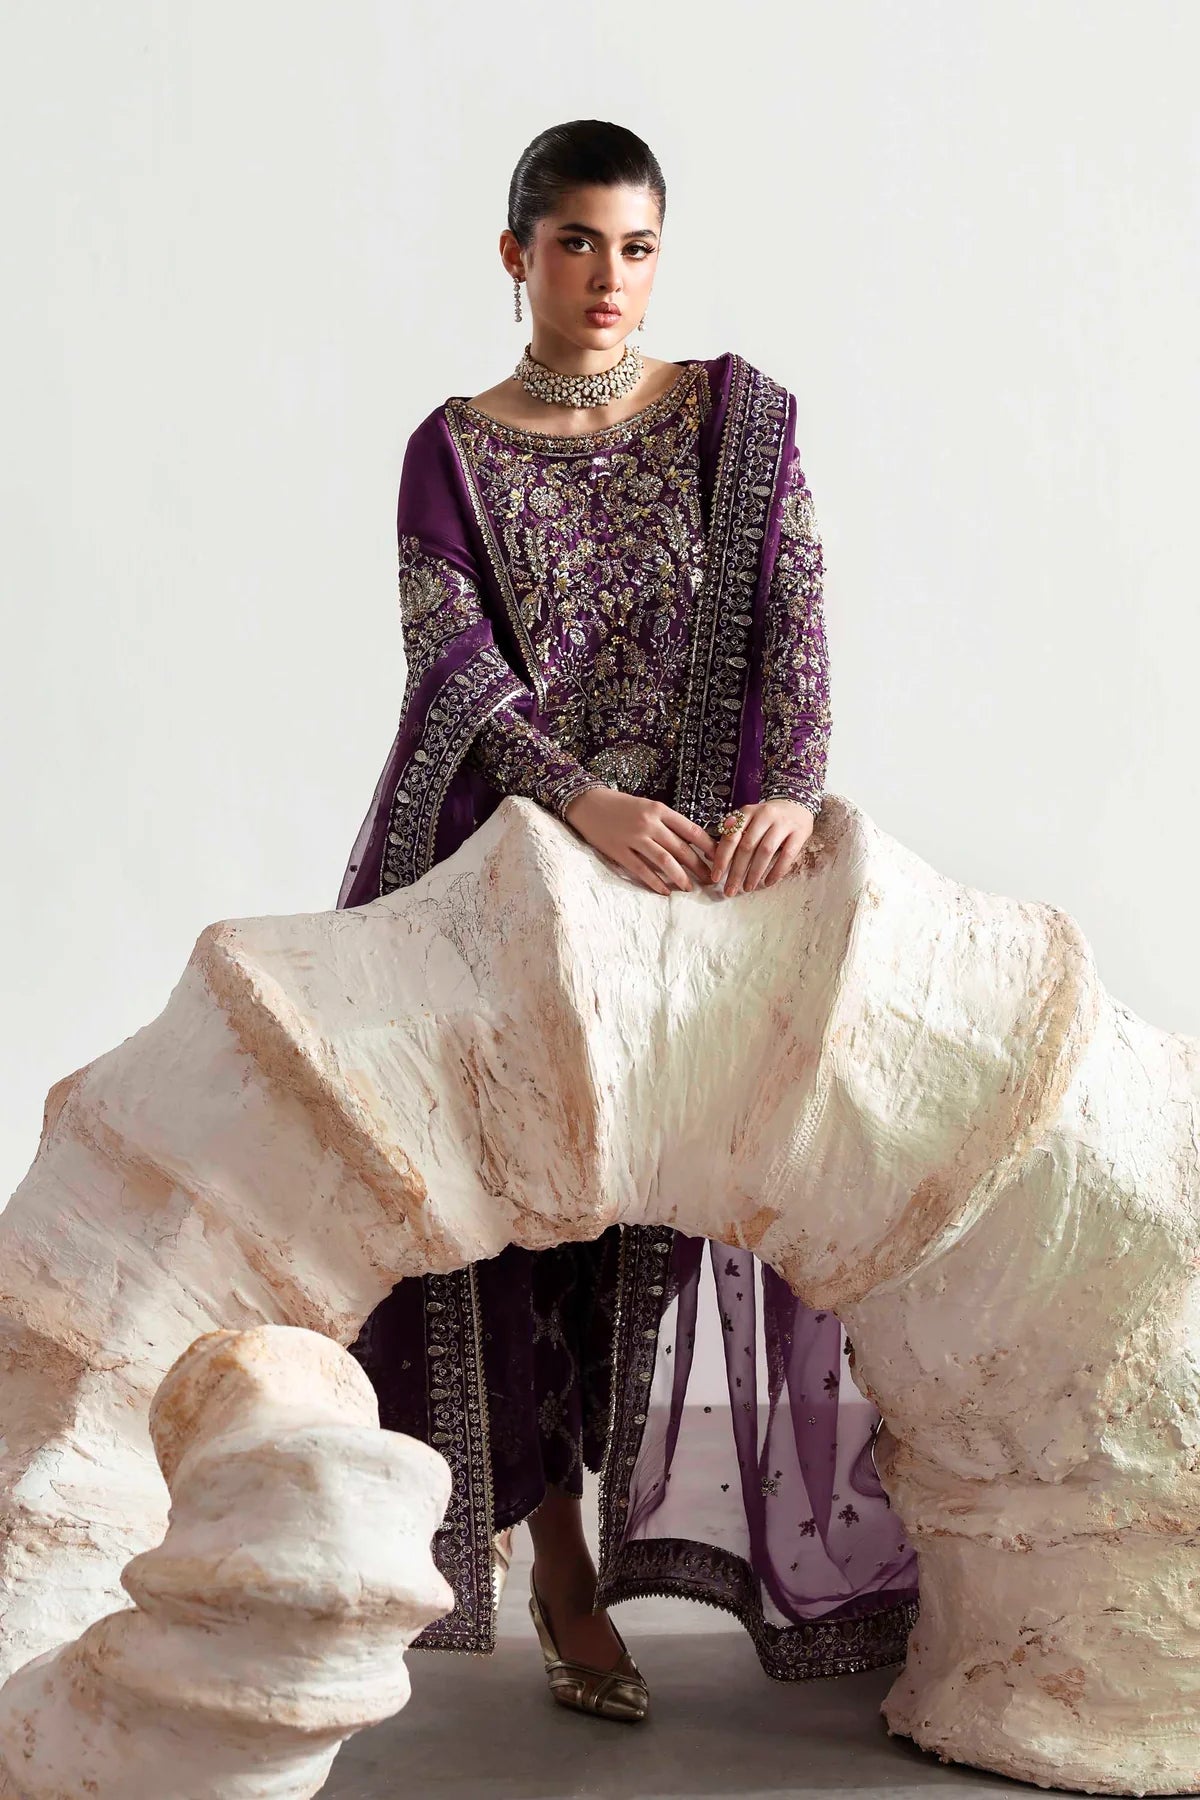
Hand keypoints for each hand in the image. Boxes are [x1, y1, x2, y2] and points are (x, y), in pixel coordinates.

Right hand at [562, 785, 717, 895]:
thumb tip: (690, 844)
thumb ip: (666, 823)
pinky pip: (641, 870)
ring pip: (664, 861)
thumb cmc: (620, 806)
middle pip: (681, 849)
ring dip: (680, 877)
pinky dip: (655, 882)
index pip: (691, 830)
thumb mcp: (647, 806)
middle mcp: (649, 823)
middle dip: (699, 867)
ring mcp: (633, 838)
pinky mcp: (619, 851)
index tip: (719, 859)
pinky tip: (665, 891)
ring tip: (689, 888)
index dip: (708, 847)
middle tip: (710, 880)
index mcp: (659, 809)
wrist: (588, 803)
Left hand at [708, 798, 814, 895]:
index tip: (715, 878)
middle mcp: (764, 815)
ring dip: (754, 873)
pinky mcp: (799, 832)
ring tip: (747, 888)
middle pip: (747, 846)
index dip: (722, 858)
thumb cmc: (767, 819)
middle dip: (737, 872)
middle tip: (730, 890)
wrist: (797, 804)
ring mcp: (783, 823)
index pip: (731, 837)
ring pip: (765, 851)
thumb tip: (711, 858)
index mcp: (747, 812)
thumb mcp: (748, 820)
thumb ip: (733, 835)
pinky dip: (777, 871)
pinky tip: (768, 882)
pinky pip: (787, 855)